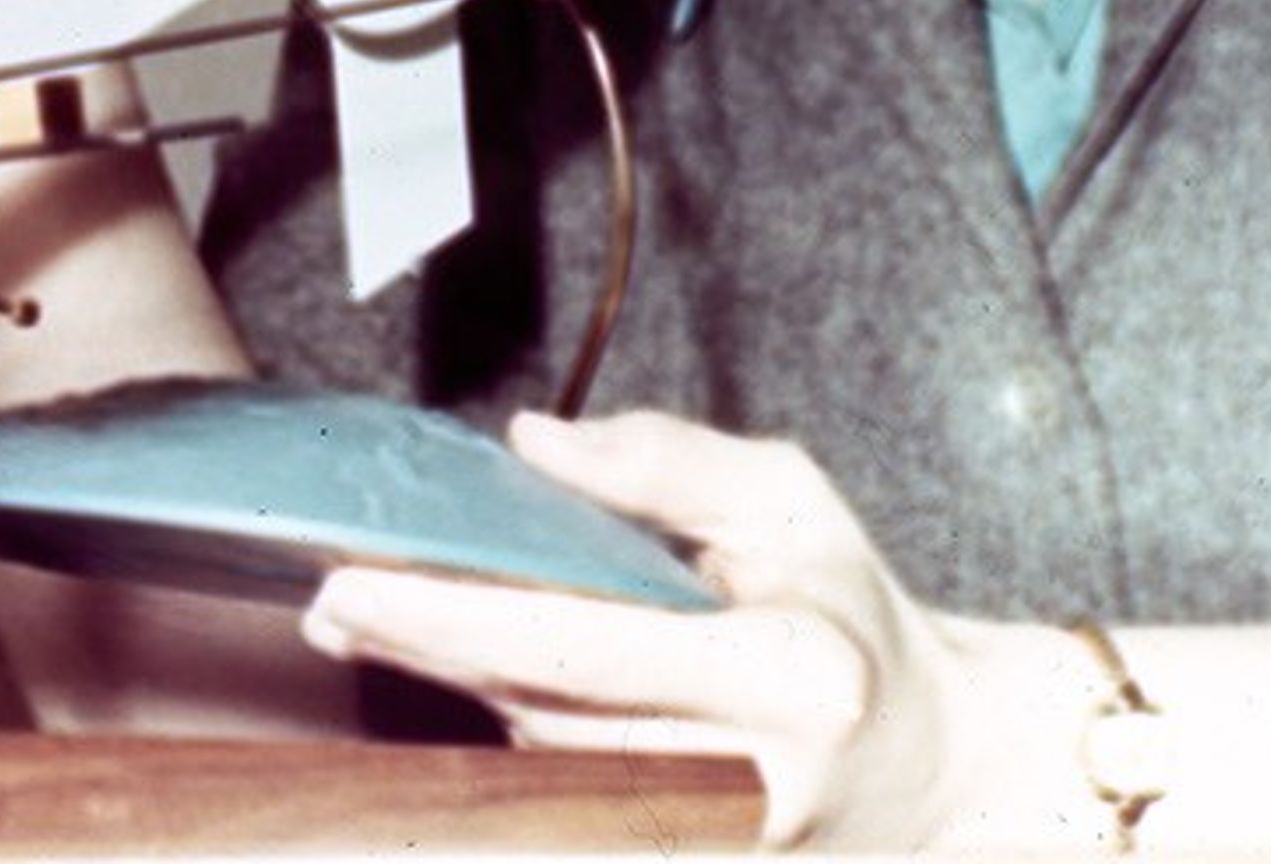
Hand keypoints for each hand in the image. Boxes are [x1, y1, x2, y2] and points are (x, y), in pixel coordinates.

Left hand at [297, 409, 1097, 849]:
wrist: (939, 768)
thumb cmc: (854, 617)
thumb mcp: (791, 503)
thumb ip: (665, 463)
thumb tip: (531, 446)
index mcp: (788, 671)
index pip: (585, 646)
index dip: (458, 619)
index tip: (354, 587)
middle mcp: (751, 778)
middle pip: (541, 716)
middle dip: (426, 656)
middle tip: (332, 601)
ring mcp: (721, 845)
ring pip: (543, 763)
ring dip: (459, 692)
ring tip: (384, 623)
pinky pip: (568, 801)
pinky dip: (513, 738)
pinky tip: (464, 680)